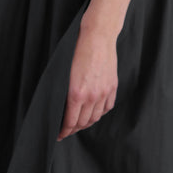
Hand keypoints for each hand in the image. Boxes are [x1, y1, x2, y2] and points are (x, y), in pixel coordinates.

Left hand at [57, 21, 117, 139]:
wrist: (98, 37)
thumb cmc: (77, 51)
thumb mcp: (64, 73)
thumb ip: (64, 93)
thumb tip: (61, 108)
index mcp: (76, 94)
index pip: (70, 121)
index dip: (64, 131)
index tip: (60, 135)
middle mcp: (91, 96)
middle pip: (83, 122)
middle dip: (74, 129)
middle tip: (67, 130)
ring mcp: (104, 92)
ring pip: (96, 117)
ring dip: (87, 123)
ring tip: (80, 123)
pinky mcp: (112, 87)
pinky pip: (107, 107)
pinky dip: (100, 113)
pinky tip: (95, 112)